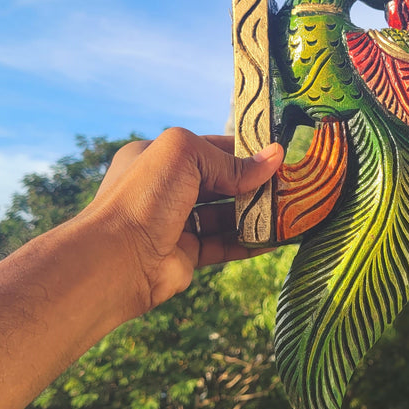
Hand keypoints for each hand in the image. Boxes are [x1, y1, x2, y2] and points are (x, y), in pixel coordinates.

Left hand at [87, 128, 283, 313]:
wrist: (116, 260)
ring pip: (225, 215)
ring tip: (291, 209)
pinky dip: (251, 241)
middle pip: (220, 183)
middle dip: (254, 183)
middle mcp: (166, 189)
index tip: (278, 154)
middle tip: (291, 184)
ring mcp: (176, 224)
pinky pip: (225, 244)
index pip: (209, 148)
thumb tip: (274, 157)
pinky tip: (277, 237)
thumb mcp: (185, 157)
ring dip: (256, 212)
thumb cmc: (144, 196)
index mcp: (159, 157)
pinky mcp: (187, 255)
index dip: (243, 151)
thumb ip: (230, 160)